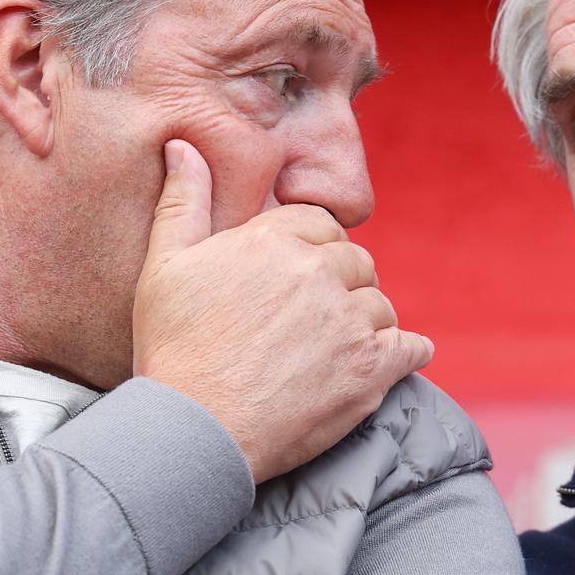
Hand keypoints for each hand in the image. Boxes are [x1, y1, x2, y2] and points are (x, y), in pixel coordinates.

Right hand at [131, 140, 433, 482]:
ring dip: (366, 323)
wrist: (194, 430)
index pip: (321, 225)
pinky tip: (387, 363)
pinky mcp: (371, 370)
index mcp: (272, 241)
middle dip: (342, 285)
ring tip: (335, 349)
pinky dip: (405, 354)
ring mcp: (349, 322)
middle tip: (317, 318)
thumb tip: (183, 144)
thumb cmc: (173, 350)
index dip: (313, 250)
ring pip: (381, 306)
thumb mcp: (163, 266)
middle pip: (356, 263)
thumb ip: (182, 200)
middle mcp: (317, 273)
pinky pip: (412, 347)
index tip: (300, 278)